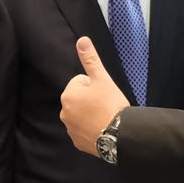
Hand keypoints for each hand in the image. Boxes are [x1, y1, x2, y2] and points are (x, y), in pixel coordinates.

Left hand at [60, 37, 129, 155]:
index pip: (81, 82)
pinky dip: (91, 129)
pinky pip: (84, 130)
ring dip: (91, 114)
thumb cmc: (110, 105)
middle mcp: (64, 112)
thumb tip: (82, 40)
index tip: (104, 94)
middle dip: (91, 100)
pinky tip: (103, 129)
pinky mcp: (77, 142)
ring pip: (82, 114)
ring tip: (105, 117)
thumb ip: (90, 59)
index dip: (94, 86)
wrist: (119, 135)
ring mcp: (70, 129)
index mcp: (68, 95)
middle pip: (80, 99)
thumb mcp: (102, 78)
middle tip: (106, 105)